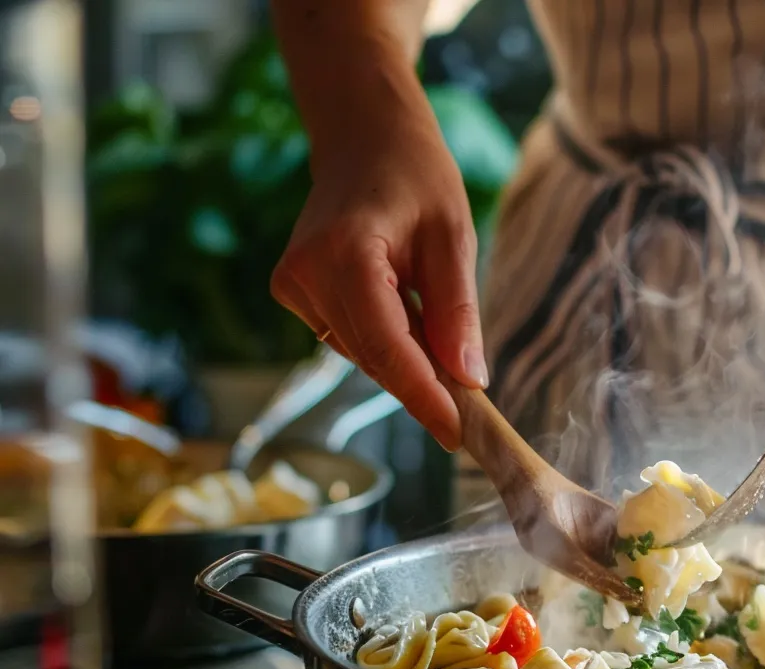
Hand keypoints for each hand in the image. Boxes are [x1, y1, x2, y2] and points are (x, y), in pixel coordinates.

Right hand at [271, 82, 482, 449]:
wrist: (363, 138)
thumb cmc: (416, 178)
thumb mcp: (453, 239)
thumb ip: (458, 312)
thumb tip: (469, 380)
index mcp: (345, 255)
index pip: (387, 349)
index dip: (424, 397)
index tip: (459, 435)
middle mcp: (306, 275)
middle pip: (375, 359)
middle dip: (424, 384)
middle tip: (472, 405)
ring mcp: (292, 286)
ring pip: (363, 354)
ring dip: (406, 359)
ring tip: (436, 327)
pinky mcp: (292, 293)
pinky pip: (349, 338)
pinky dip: (385, 341)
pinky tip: (403, 309)